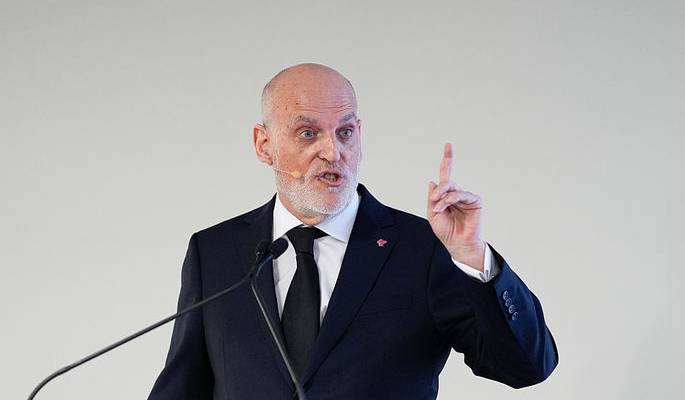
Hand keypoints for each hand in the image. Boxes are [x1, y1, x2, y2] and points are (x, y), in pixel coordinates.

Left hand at [427, 143, 485, 269]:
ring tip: (438, 207)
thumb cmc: (445, 231)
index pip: (446, 175)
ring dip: (443, 197)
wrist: (456, 244)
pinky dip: (450, 199)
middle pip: (447, 182)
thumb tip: (433, 181)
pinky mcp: (475, 202)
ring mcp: (466, 198)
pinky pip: (461, 195)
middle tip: (433, 199)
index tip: (448, 146)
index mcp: (447, 196)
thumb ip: (432, 198)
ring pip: (452, 189)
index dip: (447, 160)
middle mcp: (457, 195)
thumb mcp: (432, 214)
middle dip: (439, 189)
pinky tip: (445, 206)